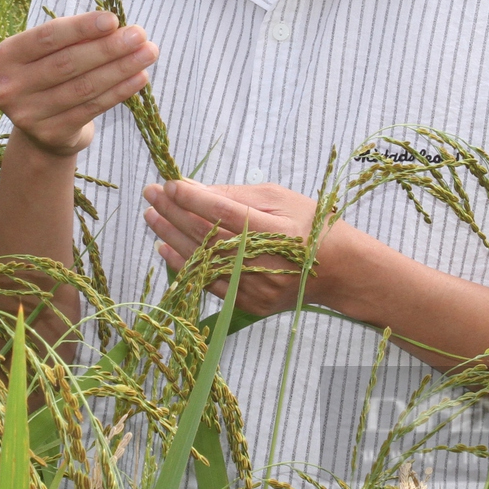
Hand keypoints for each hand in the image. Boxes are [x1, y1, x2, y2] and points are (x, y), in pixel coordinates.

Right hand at [0, 12, 159, 158]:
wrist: (41, 131)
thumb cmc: (49, 76)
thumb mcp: (49, 54)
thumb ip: (73, 39)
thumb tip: (116, 28)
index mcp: (3, 58)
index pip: (46, 38)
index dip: (81, 28)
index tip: (113, 19)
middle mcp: (9, 88)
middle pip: (67, 63)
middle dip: (108, 47)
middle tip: (140, 35)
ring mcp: (28, 115)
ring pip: (83, 87)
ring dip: (120, 68)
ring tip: (148, 53)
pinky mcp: (50, 134)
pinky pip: (92, 108)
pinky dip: (119, 91)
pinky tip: (140, 77)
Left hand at [141, 179, 371, 317]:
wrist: (338, 269)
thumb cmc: (308, 223)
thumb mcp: (279, 198)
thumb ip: (235, 194)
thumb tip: (193, 188)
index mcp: (278, 232)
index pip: (227, 213)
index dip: (194, 198)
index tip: (169, 184)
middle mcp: (265, 262)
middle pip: (209, 237)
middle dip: (174, 213)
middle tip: (150, 194)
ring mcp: (257, 288)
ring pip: (203, 261)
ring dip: (171, 237)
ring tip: (151, 216)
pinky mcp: (250, 304)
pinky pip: (208, 283)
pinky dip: (183, 265)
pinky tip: (163, 247)